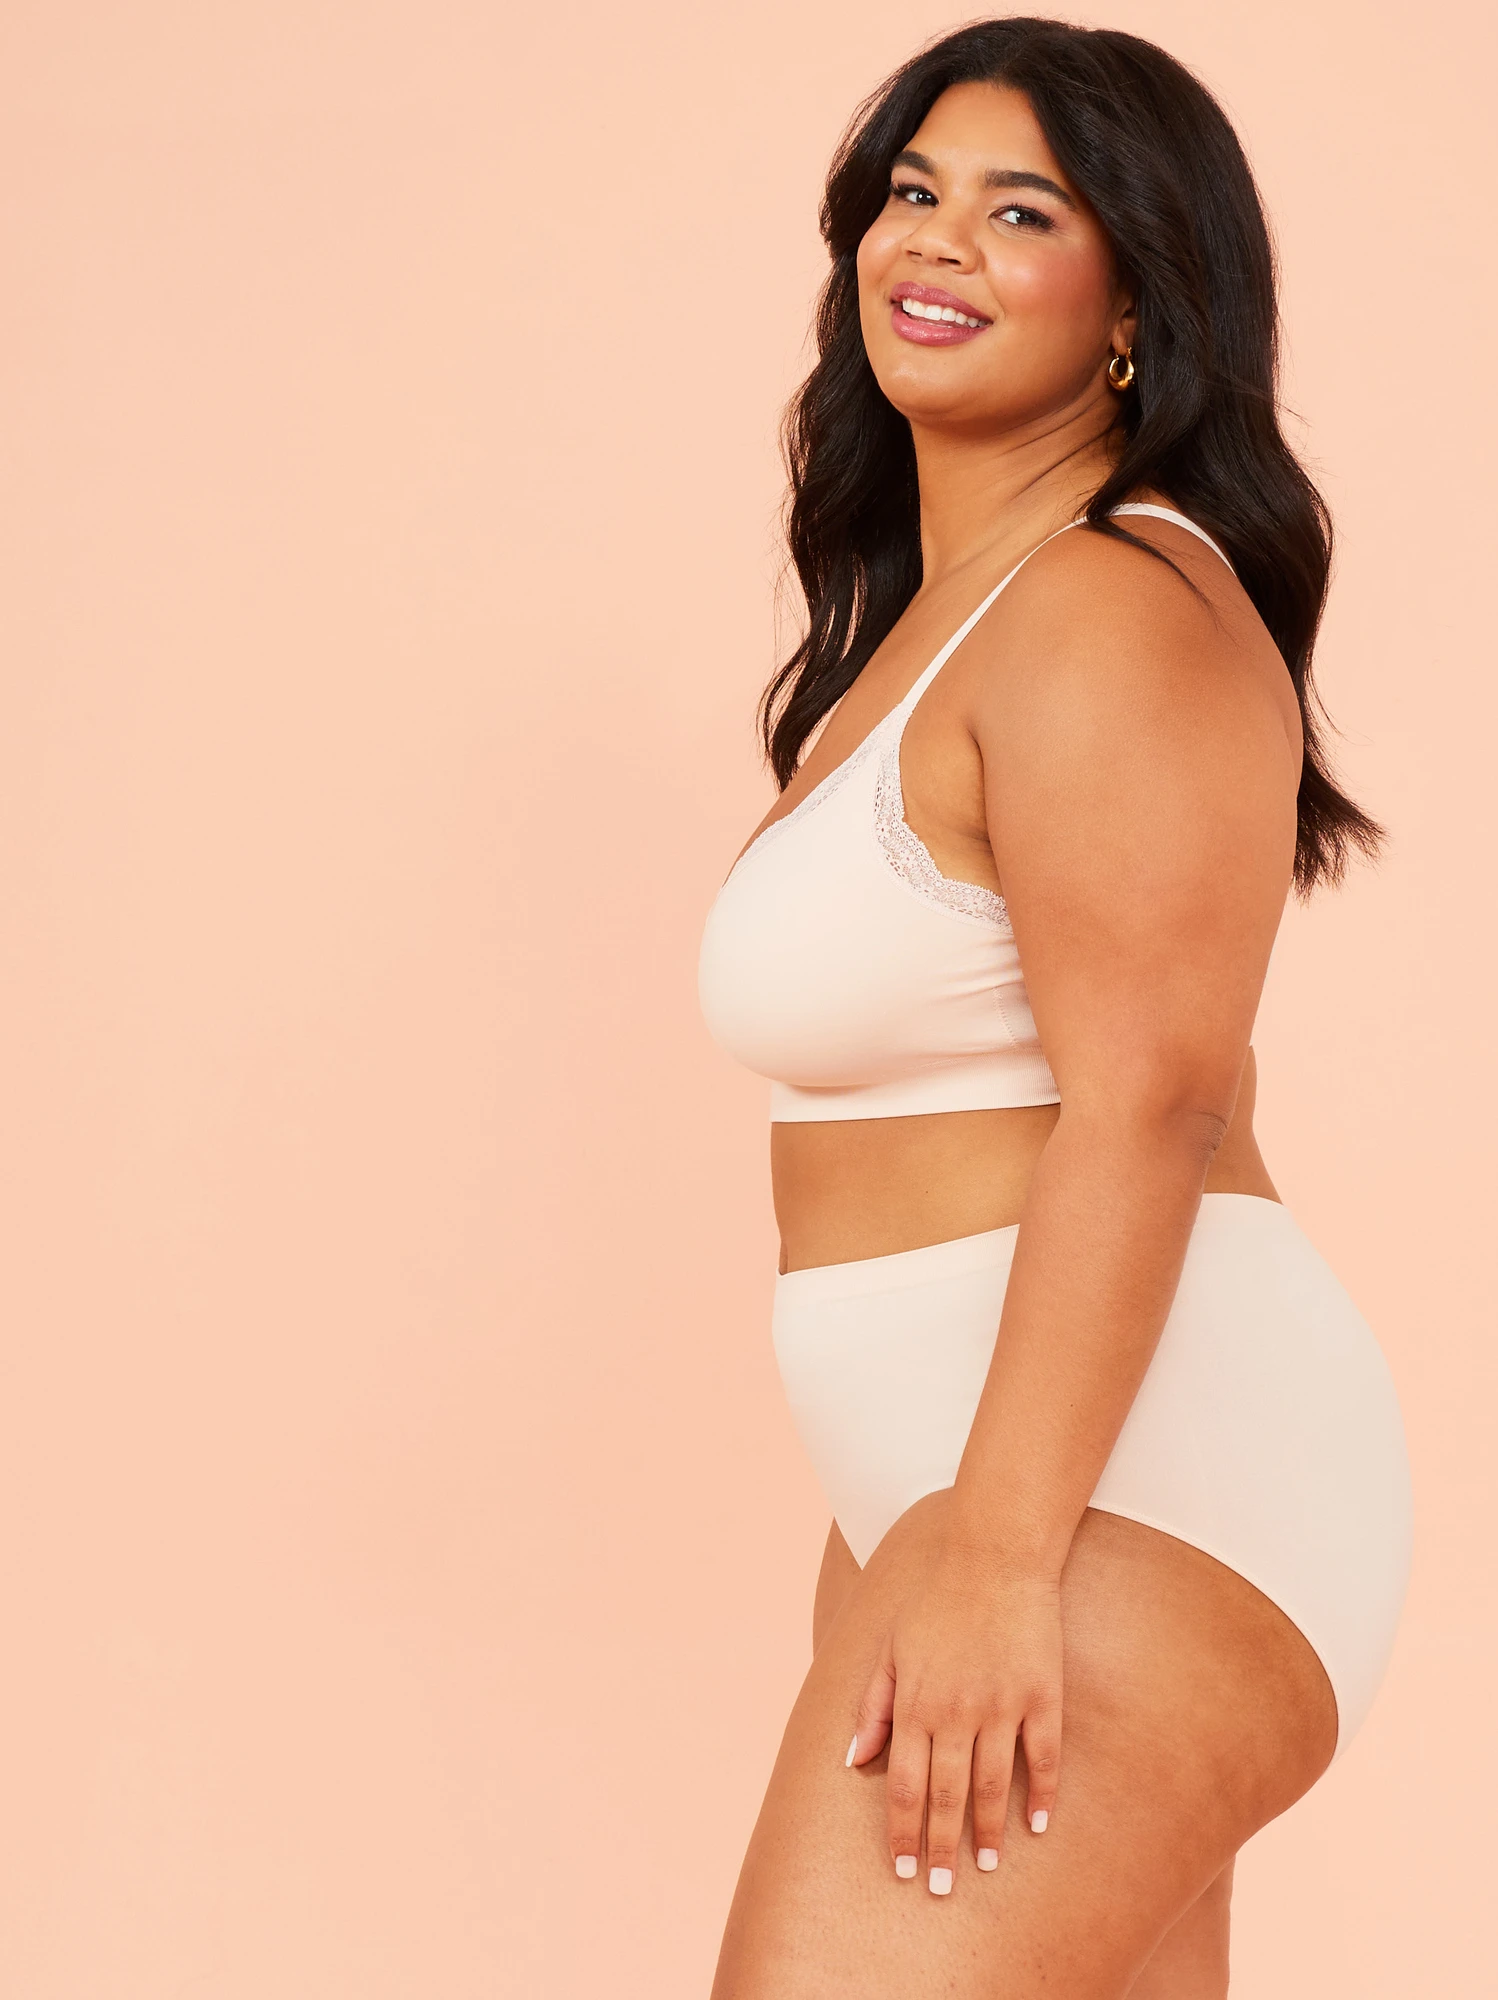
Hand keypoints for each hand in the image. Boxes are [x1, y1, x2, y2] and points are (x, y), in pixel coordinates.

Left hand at [846, 1548, 1062, 1893]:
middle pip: (945, 1795)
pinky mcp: (1041, 1695)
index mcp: (915, 1701)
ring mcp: (1001, 1705)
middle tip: (941, 1888)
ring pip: (992, 1785)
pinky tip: (1037, 1824)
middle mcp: (955, 1711)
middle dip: (940, 1847)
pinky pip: (1042, 1757)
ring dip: (987, 1832)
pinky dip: (1041, 1794)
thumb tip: (854, 1760)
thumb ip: (873, 1706)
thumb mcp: (891, 1648)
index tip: (901, 1869)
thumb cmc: (937, 1600)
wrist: (995, 1557)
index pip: (903, 1785)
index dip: (901, 1832)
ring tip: (985, 1866)